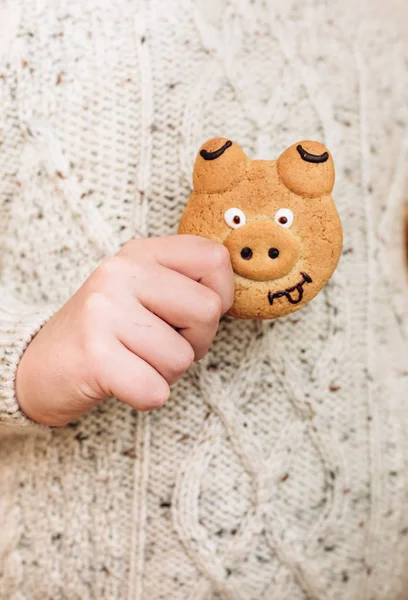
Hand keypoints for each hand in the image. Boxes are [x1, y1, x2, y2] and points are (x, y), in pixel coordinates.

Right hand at [16, 235, 233, 425]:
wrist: (41, 365)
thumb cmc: (108, 332)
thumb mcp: (141, 292)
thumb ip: (183, 284)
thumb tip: (231, 297)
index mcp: (139, 254)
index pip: (214, 258)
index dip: (220, 294)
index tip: (193, 314)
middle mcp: (120, 274)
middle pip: (208, 310)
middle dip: (196, 342)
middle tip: (162, 345)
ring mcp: (104, 312)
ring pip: (183, 358)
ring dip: (167, 372)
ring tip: (134, 360)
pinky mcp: (95, 356)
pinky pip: (156, 390)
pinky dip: (147, 395)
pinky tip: (122, 381)